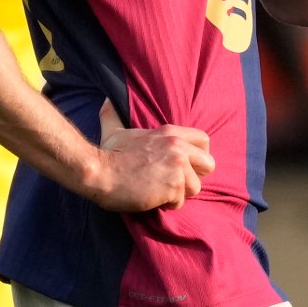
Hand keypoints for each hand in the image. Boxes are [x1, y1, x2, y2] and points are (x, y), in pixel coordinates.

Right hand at [87, 102, 214, 212]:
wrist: (98, 172)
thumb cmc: (108, 155)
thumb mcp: (114, 131)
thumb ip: (114, 116)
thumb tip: (105, 101)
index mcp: (170, 133)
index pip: (204, 140)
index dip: (198, 156)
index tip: (185, 166)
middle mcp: (178, 146)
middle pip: (209, 164)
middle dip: (195, 177)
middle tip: (174, 183)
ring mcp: (177, 165)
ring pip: (196, 187)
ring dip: (178, 195)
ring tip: (158, 192)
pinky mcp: (173, 185)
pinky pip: (180, 202)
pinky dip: (167, 205)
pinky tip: (151, 198)